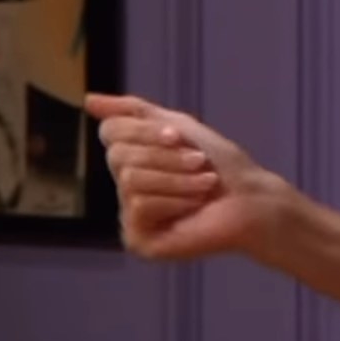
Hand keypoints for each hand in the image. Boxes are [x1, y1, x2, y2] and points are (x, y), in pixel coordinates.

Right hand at [85, 93, 293, 260]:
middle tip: (200, 163)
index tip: (179, 137)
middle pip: (119, 155)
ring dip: (177, 178)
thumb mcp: (179, 126)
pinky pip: (139, 206)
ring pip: (131, 180)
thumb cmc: (222, 164)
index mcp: (132, 160)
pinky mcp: (138, 240)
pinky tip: (194, 208)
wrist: (252, 199)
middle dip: (167, 156)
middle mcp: (125, 187)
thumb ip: (134, 112)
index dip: (145, 130)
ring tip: (204, 185)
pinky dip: (174, 200)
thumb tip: (88, 100)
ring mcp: (130, 216)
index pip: (110, 132)